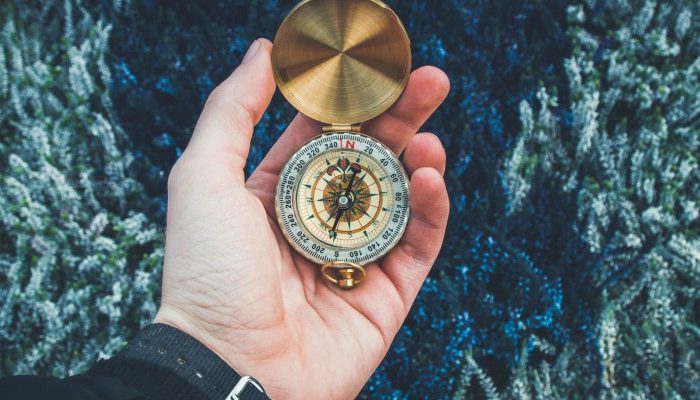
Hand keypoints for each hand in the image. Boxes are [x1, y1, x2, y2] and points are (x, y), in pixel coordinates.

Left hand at [154, 39, 449, 399]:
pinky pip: (417, 246)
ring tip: (429, 133)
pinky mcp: (386, 295)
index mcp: (276, 195)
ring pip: (399, 199)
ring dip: (419, 160)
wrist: (229, 367)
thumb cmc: (207, 273)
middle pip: (370, 160)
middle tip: (430, 80)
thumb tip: (262, 52)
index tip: (376, 68)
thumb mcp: (204, 177)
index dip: (350, 100)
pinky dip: (430, 210)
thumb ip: (232, 111)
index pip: (323, 136)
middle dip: (401, 118)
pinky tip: (429, 177)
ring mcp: (355, 258)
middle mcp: (318, 223)